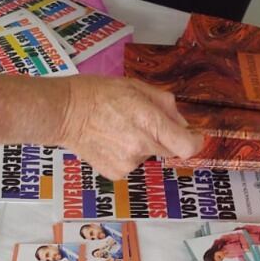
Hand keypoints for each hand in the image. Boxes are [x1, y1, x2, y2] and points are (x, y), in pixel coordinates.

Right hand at [55, 76, 202, 179]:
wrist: (65, 112)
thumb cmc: (99, 93)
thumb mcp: (136, 87)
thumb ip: (165, 104)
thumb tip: (182, 122)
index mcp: (150, 123)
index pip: (187, 146)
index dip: (194, 143)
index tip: (193, 137)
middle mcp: (142, 146)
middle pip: (168, 150)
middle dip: (161, 138)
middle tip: (139, 122)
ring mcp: (128, 163)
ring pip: (147, 156)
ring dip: (141, 146)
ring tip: (118, 130)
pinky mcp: (115, 173)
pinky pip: (131, 165)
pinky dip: (125, 155)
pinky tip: (109, 142)